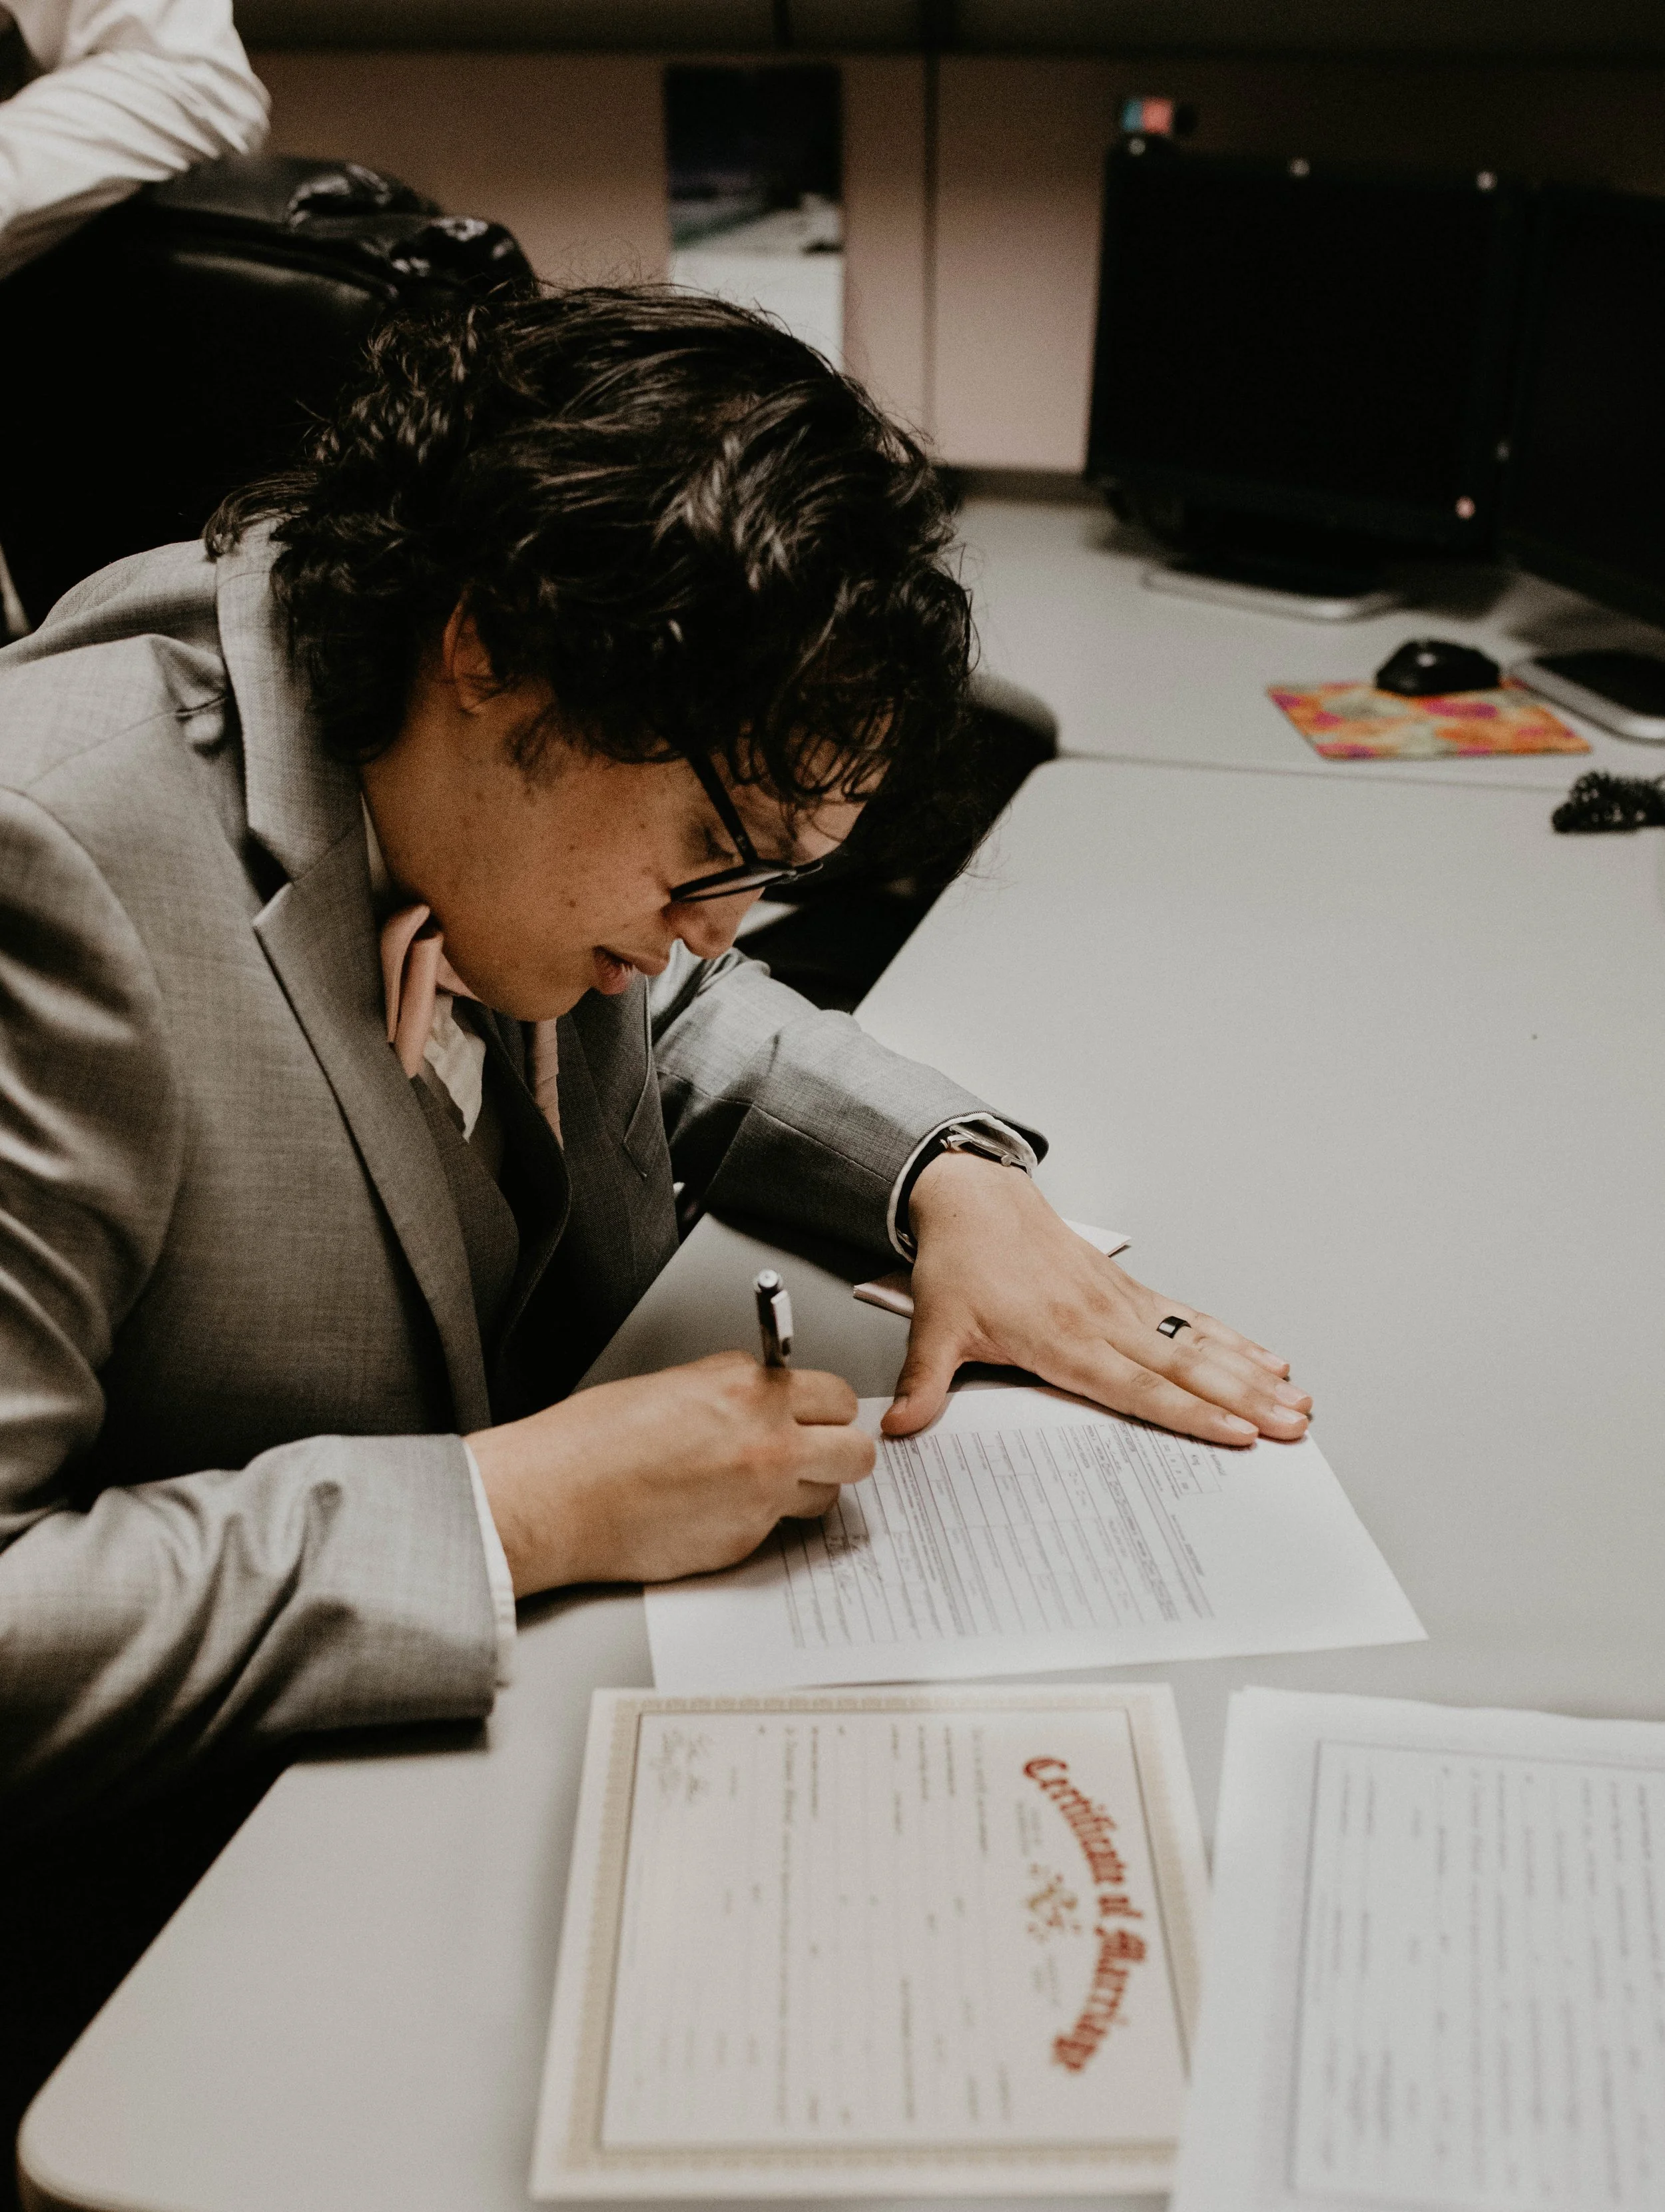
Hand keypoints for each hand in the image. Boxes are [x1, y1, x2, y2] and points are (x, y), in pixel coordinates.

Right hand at [470, 1351, 873, 1595]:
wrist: (558, 1497)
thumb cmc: (595, 1439)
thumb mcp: (678, 1385)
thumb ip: (736, 1390)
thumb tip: (764, 1399)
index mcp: (749, 1390)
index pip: (837, 1396)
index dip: (828, 1409)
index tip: (817, 1415)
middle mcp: (767, 1441)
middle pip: (856, 1451)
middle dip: (839, 1451)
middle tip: (814, 1453)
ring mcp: (760, 1497)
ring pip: (826, 1496)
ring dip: (806, 1490)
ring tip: (761, 1485)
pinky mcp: (743, 1542)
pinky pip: (778, 1531)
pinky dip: (759, 1522)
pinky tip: (718, 1511)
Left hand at [884, 1154, 1312, 1447]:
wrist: (973, 1197)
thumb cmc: (959, 1261)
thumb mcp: (934, 1326)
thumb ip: (925, 1384)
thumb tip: (902, 1430)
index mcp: (1061, 1338)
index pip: (1136, 1387)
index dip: (1189, 1414)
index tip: (1236, 1434)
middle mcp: (1102, 1321)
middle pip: (1185, 1369)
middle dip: (1244, 1400)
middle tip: (1293, 1425)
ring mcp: (1121, 1304)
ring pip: (1199, 1345)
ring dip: (1251, 1373)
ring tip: (1298, 1399)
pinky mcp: (1128, 1292)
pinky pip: (1189, 1320)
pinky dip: (1231, 1340)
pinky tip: (1267, 1357)